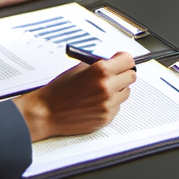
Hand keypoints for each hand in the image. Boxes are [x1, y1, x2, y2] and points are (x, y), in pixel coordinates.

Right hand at [15, 53, 136, 140]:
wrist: (47, 112)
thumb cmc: (59, 91)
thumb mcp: (78, 68)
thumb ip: (98, 65)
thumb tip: (113, 62)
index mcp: (100, 71)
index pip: (128, 61)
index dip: (123, 60)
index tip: (121, 61)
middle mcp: (107, 87)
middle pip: (131, 76)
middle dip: (123, 74)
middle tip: (114, 75)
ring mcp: (107, 104)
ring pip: (125, 93)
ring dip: (117, 90)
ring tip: (100, 91)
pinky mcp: (106, 117)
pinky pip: (117, 107)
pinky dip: (110, 104)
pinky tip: (95, 102)